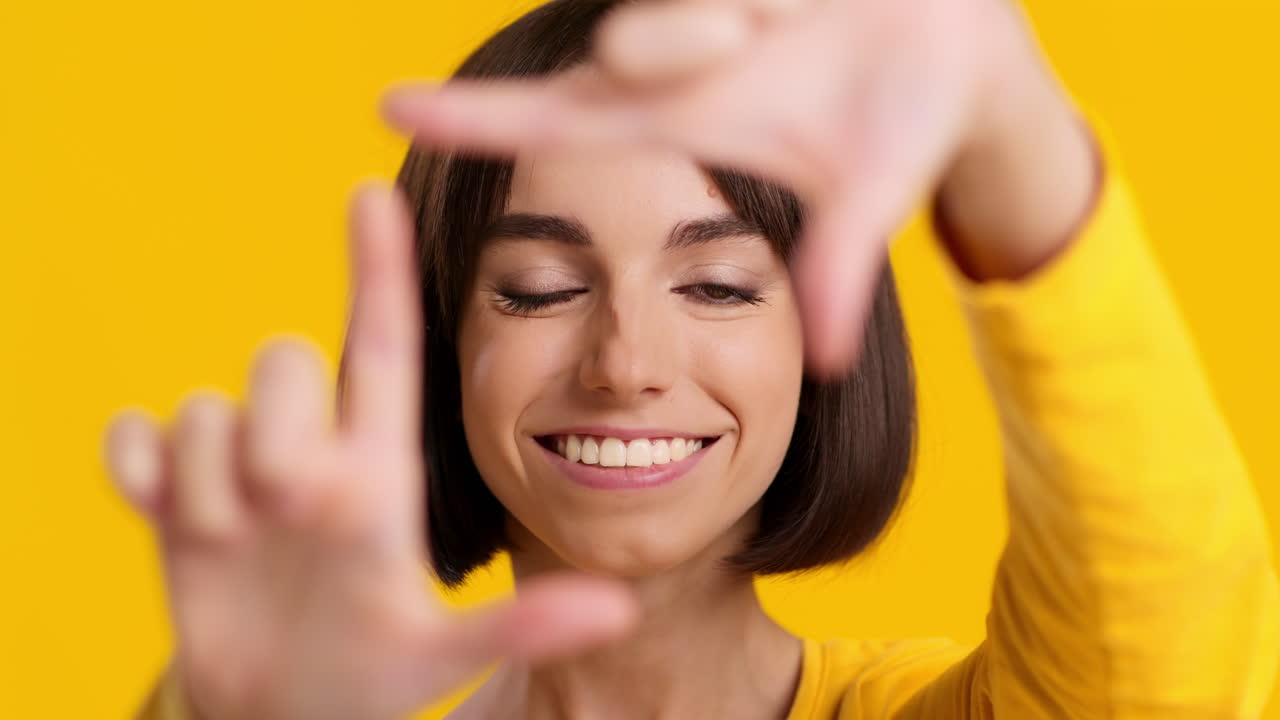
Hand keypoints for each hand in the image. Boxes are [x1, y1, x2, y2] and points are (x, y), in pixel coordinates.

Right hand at [103, 183, 634, 719]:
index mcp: (377, 471)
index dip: (379, 270)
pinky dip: (138, 472)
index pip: (382, 347)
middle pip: (281, 361)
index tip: (373, 192)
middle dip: (274, 431)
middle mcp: (310, 453)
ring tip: (239, 545)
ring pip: (204, 409)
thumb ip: (519, 624)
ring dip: (210, 488)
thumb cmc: (368, 676)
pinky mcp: (166, 496)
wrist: (275, 716)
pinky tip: (166, 515)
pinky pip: (133, 441)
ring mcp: (235, 471)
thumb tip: (617, 612)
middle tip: (287, 513)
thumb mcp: (440, 652)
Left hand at [379, 0, 1088, 373]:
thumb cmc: (903, 124)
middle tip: (763, 40)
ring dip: (757, 7)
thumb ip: (839, 262)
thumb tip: (830, 363)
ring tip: (804, 16)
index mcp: (684, 118)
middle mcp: (675, 56)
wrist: (959, 52)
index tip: (390, 113)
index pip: (557, 119)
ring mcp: (698, 3)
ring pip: (673, 2)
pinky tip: (806, 1)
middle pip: (627, 42)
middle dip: (690, 40)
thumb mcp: (866, 192)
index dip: (477, 120)